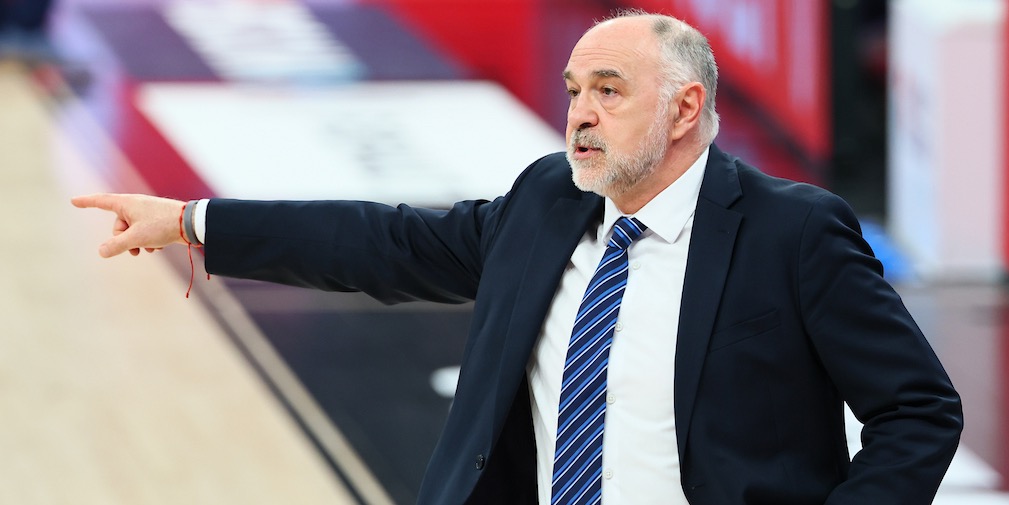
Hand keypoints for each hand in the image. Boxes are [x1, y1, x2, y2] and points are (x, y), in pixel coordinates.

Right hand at [71, 193, 187, 257]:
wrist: (191, 223)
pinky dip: (148, 241)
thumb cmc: (162, 225)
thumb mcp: (136, 238)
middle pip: (118, 226)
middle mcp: (135, 205)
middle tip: (136, 249)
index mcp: (126, 203)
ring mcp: (146, 213)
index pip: (101, 201)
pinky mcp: (156, 220)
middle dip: (124, 240)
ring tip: (150, 248)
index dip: (86, 202)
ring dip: (137, 243)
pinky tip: (159, 247)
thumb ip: (116, 245)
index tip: (73, 201)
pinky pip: (144, 233)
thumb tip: (102, 252)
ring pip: (132, 232)